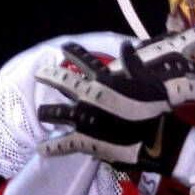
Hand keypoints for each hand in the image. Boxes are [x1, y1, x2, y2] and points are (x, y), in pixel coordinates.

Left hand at [33, 36, 194, 171]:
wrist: (154, 140)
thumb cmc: (154, 109)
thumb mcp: (147, 81)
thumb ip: (133, 64)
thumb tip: (127, 45)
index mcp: (104, 80)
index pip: (84, 60)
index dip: (73, 52)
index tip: (63, 48)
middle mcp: (89, 96)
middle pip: (62, 82)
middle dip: (49, 76)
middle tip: (40, 74)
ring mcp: (83, 119)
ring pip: (56, 113)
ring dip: (48, 112)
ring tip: (42, 113)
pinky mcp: (84, 141)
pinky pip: (63, 144)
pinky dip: (52, 147)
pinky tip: (42, 148)